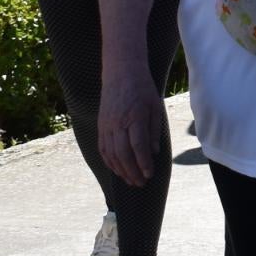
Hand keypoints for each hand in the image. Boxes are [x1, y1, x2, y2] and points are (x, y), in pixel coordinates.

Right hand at [97, 64, 168, 187]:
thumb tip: (153, 152)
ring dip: (120, 170)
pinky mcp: (100, 126)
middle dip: (132, 171)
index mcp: (134, 117)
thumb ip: (154, 130)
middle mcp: (118, 123)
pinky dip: (109, 162)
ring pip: (111, 154)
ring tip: (131, 180)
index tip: (150, 174)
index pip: (138, 146)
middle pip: (123, 154)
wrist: (121, 73)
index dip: (143, 162)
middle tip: (141, 183)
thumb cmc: (143, 89)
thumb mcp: (155, 107)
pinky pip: (103, 148)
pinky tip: (117, 170)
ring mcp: (106, 125)